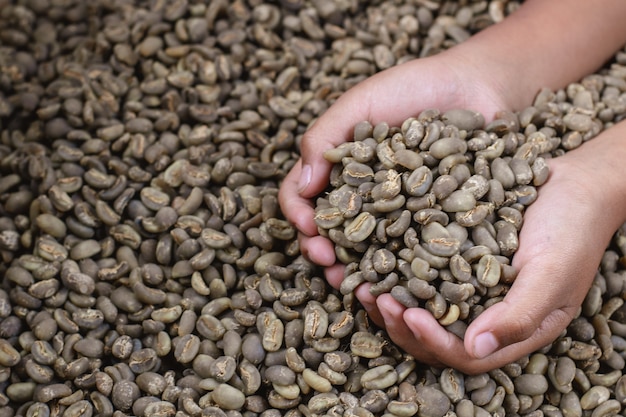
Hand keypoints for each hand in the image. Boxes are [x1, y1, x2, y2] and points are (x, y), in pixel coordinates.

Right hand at [278, 50, 506, 284]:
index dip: (299, 215)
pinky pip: (411, 251)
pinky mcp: (430, 223)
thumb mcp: (361, 101)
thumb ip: (325, 136)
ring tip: (361, 288)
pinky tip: (402, 284)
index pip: (301, 197)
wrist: (478, 85)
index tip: (309, 228)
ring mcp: (396, 213)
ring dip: (358, 273)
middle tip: (329, 265)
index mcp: (336, 169)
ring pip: (367, 251)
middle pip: (330, 233)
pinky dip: (403, 272)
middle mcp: (361, 196)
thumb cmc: (414, 86)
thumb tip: (301, 187)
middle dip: (324, 253)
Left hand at [363, 125, 625, 373]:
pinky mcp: (456, 261)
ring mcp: (469, 289)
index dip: (434, 342)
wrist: (574, 183)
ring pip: (422, 311)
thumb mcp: (553, 273)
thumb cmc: (572, 228)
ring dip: (391, 305)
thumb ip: (518, 315)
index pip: (467, 355)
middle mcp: (487, 315)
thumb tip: (474, 351)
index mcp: (514, 329)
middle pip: (436, 339)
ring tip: (363, 287)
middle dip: (402, 326)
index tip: (409, 314)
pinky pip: (421, 277)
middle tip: (376, 300)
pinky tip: (373, 262)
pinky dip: (396, 274)